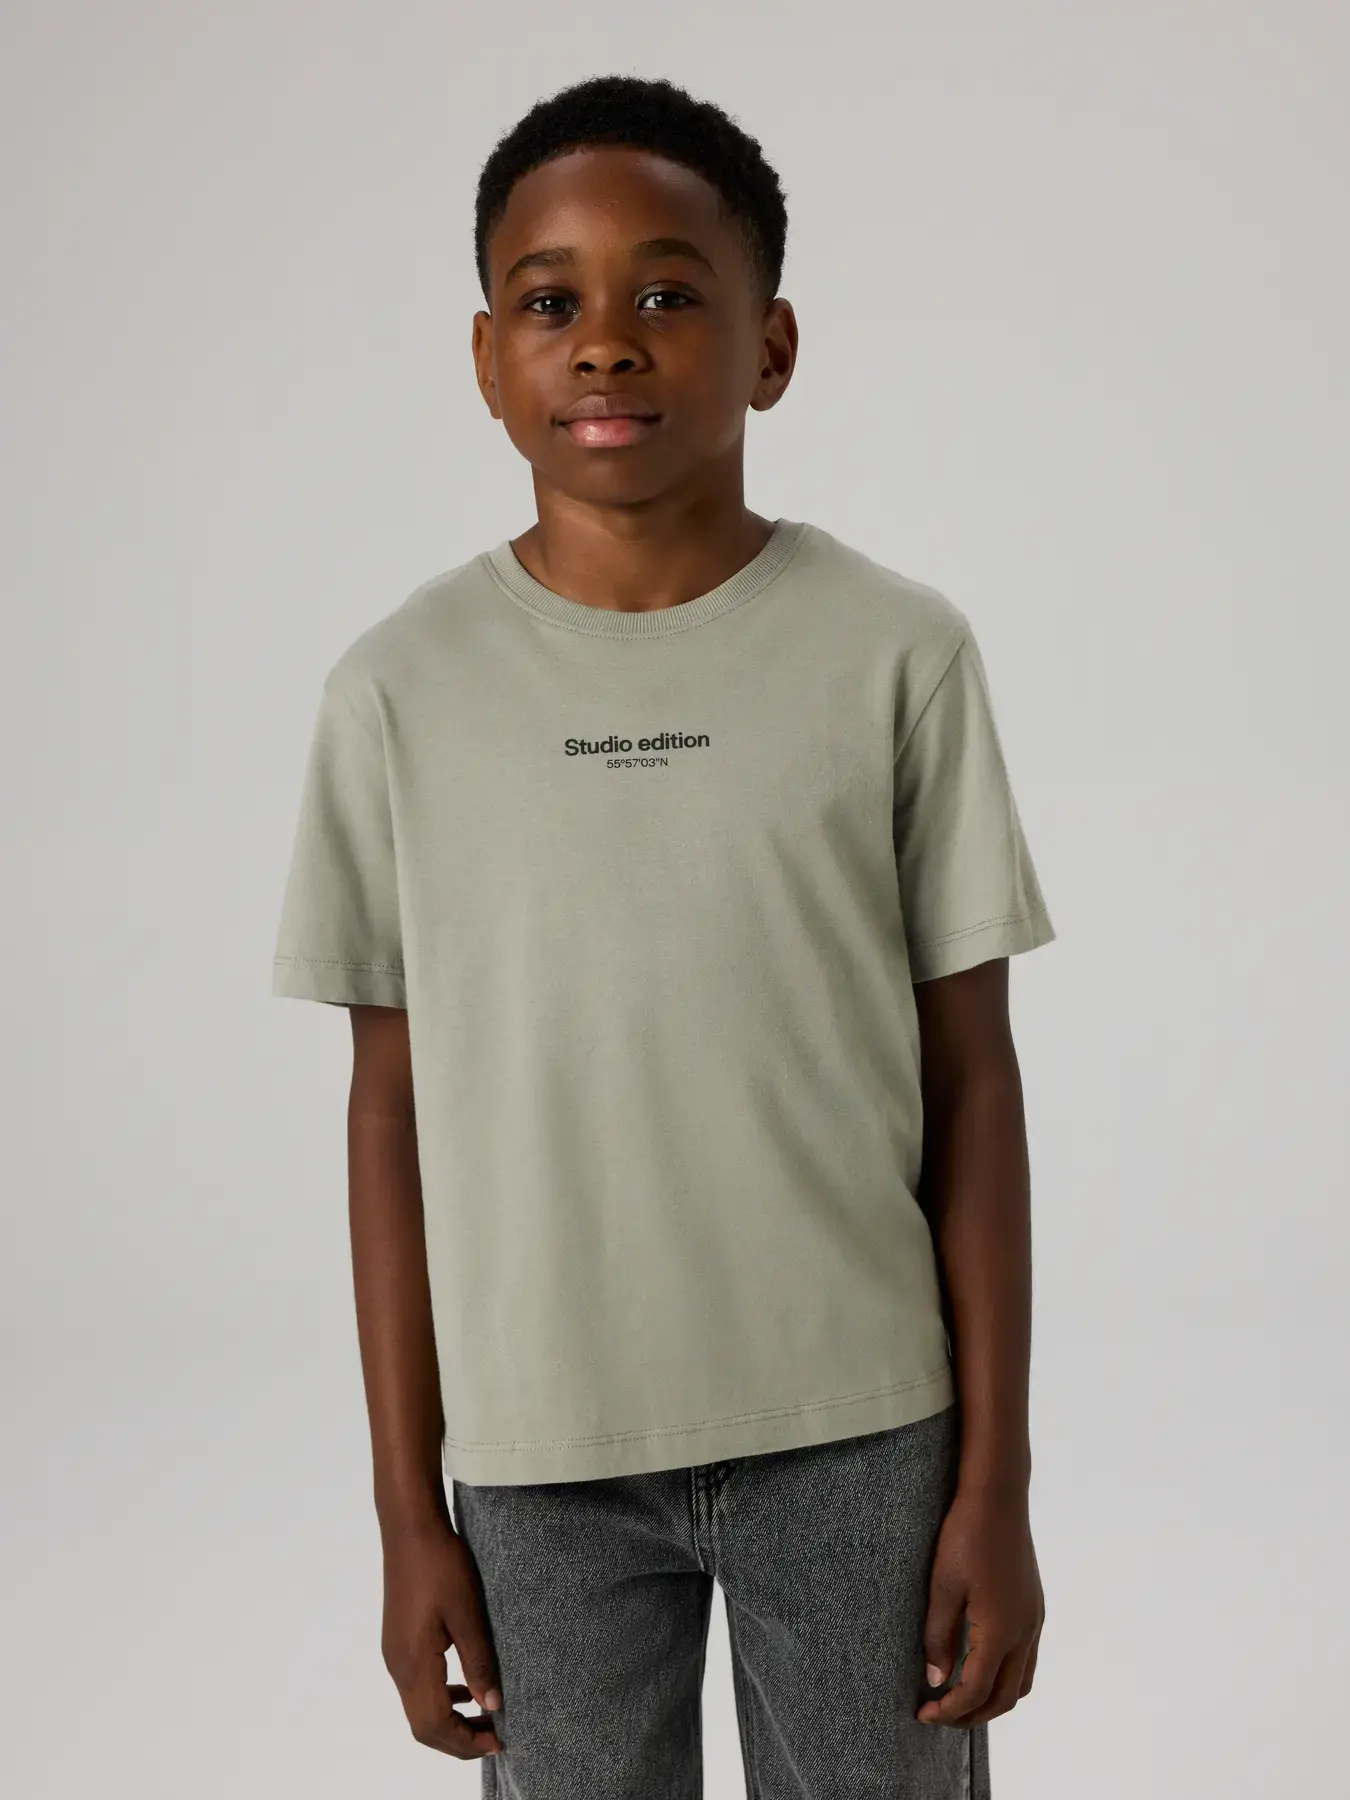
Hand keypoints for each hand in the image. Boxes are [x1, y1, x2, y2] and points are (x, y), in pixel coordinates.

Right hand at [381, 1516, 504, 1757]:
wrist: (410, 1529)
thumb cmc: (441, 1566)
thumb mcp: (468, 1614)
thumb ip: (478, 1662)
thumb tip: (492, 1705)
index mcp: (414, 1665)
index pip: (435, 1726)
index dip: (466, 1742)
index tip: (499, 1741)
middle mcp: (398, 1667)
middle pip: (423, 1726)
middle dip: (458, 1739)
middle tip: (495, 1734)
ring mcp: (394, 1655)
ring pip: (418, 1708)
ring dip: (450, 1719)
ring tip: (486, 1714)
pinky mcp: (397, 1641)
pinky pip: (416, 1686)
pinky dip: (441, 1697)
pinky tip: (464, 1684)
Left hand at [916, 1487, 1042, 1726]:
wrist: (998, 1498)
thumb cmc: (965, 1537)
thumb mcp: (942, 1587)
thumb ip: (939, 1637)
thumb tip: (937, 1680)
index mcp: (1001, 1631)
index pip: (976, 1691)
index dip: (950, 1711)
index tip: (923, 1714)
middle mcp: (1025, 1633)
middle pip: (1005, 1698)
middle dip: (972, 1715)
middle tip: (939, 1715)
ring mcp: (1035, 1621)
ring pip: (1022, 1682)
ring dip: (993, 1699)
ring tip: (960, 1697)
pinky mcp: (1035, 1608)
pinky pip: (1027, 1659)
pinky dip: (1006, 1676)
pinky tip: (980, 1664)